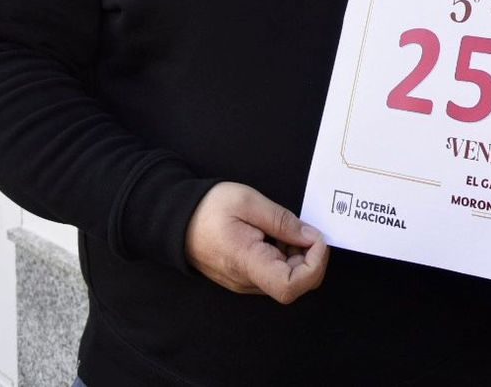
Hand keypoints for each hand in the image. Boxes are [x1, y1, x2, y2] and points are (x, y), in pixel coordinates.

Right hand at [185, 181, 327, 303]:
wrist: (175, 220)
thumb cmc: (208, 208)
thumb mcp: (248, 202)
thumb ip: (283, 221)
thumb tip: (311, 238)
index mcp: (246, 262)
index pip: (290, 287)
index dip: (313, 265)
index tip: (315, 239)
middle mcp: (247, 281)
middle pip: (296, 285)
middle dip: (310, 257)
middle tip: (301, 229)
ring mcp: (245, 282)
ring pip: (288, 279)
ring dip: (298, 255)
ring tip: (281, 229)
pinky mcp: (245, 278)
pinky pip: (275, 274)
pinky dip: (285, 256)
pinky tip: (274, 235)